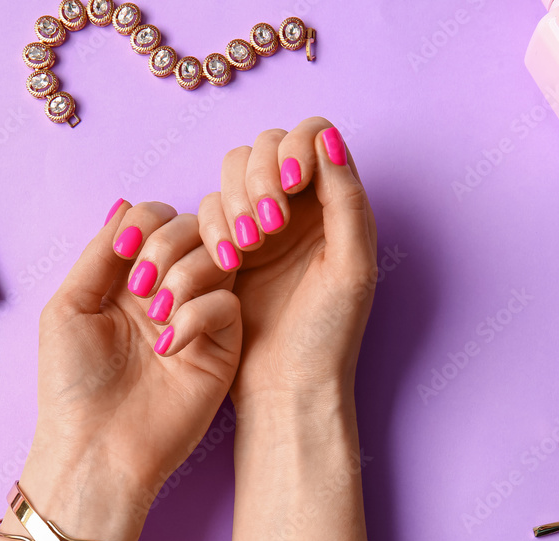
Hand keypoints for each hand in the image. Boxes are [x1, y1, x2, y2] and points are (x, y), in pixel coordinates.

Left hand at [26, 202, 240, 512]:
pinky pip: (227, 304)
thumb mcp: (70, 307)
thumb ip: (99, 254)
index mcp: (129, 279)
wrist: (97, 450)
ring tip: (155, 313)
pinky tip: (170, 344)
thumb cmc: (73, 385)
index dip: (146, 222)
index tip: (124, 250)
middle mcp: (167, 290)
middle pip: (191, 229)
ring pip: (217, 259)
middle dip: (166, 243)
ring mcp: (197, 317)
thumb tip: (124, 206)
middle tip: (140, 283)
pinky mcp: (222, 347)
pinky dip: (199, 313)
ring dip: (184, 274)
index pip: (156, 221)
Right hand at [197, 118, 376, 413]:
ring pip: (230, 173)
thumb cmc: (328, 333)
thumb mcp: (351, 266)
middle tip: (268, 227)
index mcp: (335, 203)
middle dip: (260, 177)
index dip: (296, 148)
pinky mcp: (223, 246)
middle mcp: (297, 205)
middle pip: (264, 146)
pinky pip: (206, 211)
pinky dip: (214, 227)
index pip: (311, 136)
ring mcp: (257, 223)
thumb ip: (346, 199)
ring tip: (248, 250)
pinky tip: (230, 262)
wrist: (286, 386)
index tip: (293, 188)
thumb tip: (328, 138)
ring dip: (235, 202)